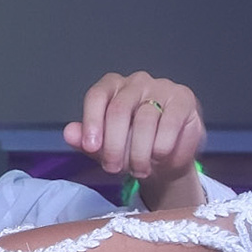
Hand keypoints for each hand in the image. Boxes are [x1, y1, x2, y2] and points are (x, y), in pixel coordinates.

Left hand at [62, 72, 205, 179]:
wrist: (164, 160)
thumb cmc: (130, 148)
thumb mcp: (103, 148)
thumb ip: (85, 140)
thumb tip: (69, 133)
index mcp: (112, 87)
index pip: (97, 96)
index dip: (91, 122)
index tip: (91, 147)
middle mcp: (136, 82)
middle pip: (118, 110)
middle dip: (113, 145)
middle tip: (113, 168)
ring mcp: (161, 87)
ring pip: (144, 120)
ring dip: (139, 153)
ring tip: (138, 169)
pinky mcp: (183, 99)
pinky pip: (170, 124)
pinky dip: (162, 146)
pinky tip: (159, 157)